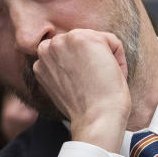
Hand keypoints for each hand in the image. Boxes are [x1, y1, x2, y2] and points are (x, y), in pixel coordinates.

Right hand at [33, 29, 130, 151]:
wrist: (96, 118)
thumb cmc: (85, 110)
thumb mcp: (61, 88)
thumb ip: (60, 69)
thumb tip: (76, 58)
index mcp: (40, 62)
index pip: (70, 52)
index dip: (83, 69)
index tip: (84, 87)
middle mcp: (46, 48)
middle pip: (82, 43)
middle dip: (93, 60)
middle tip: (93, 84)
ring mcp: (63, 41)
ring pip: (97, 40)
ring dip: (105, 58)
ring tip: (100, 80)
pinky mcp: (83, 38)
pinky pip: (112, 41)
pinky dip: (118, 59)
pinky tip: (108, 76)